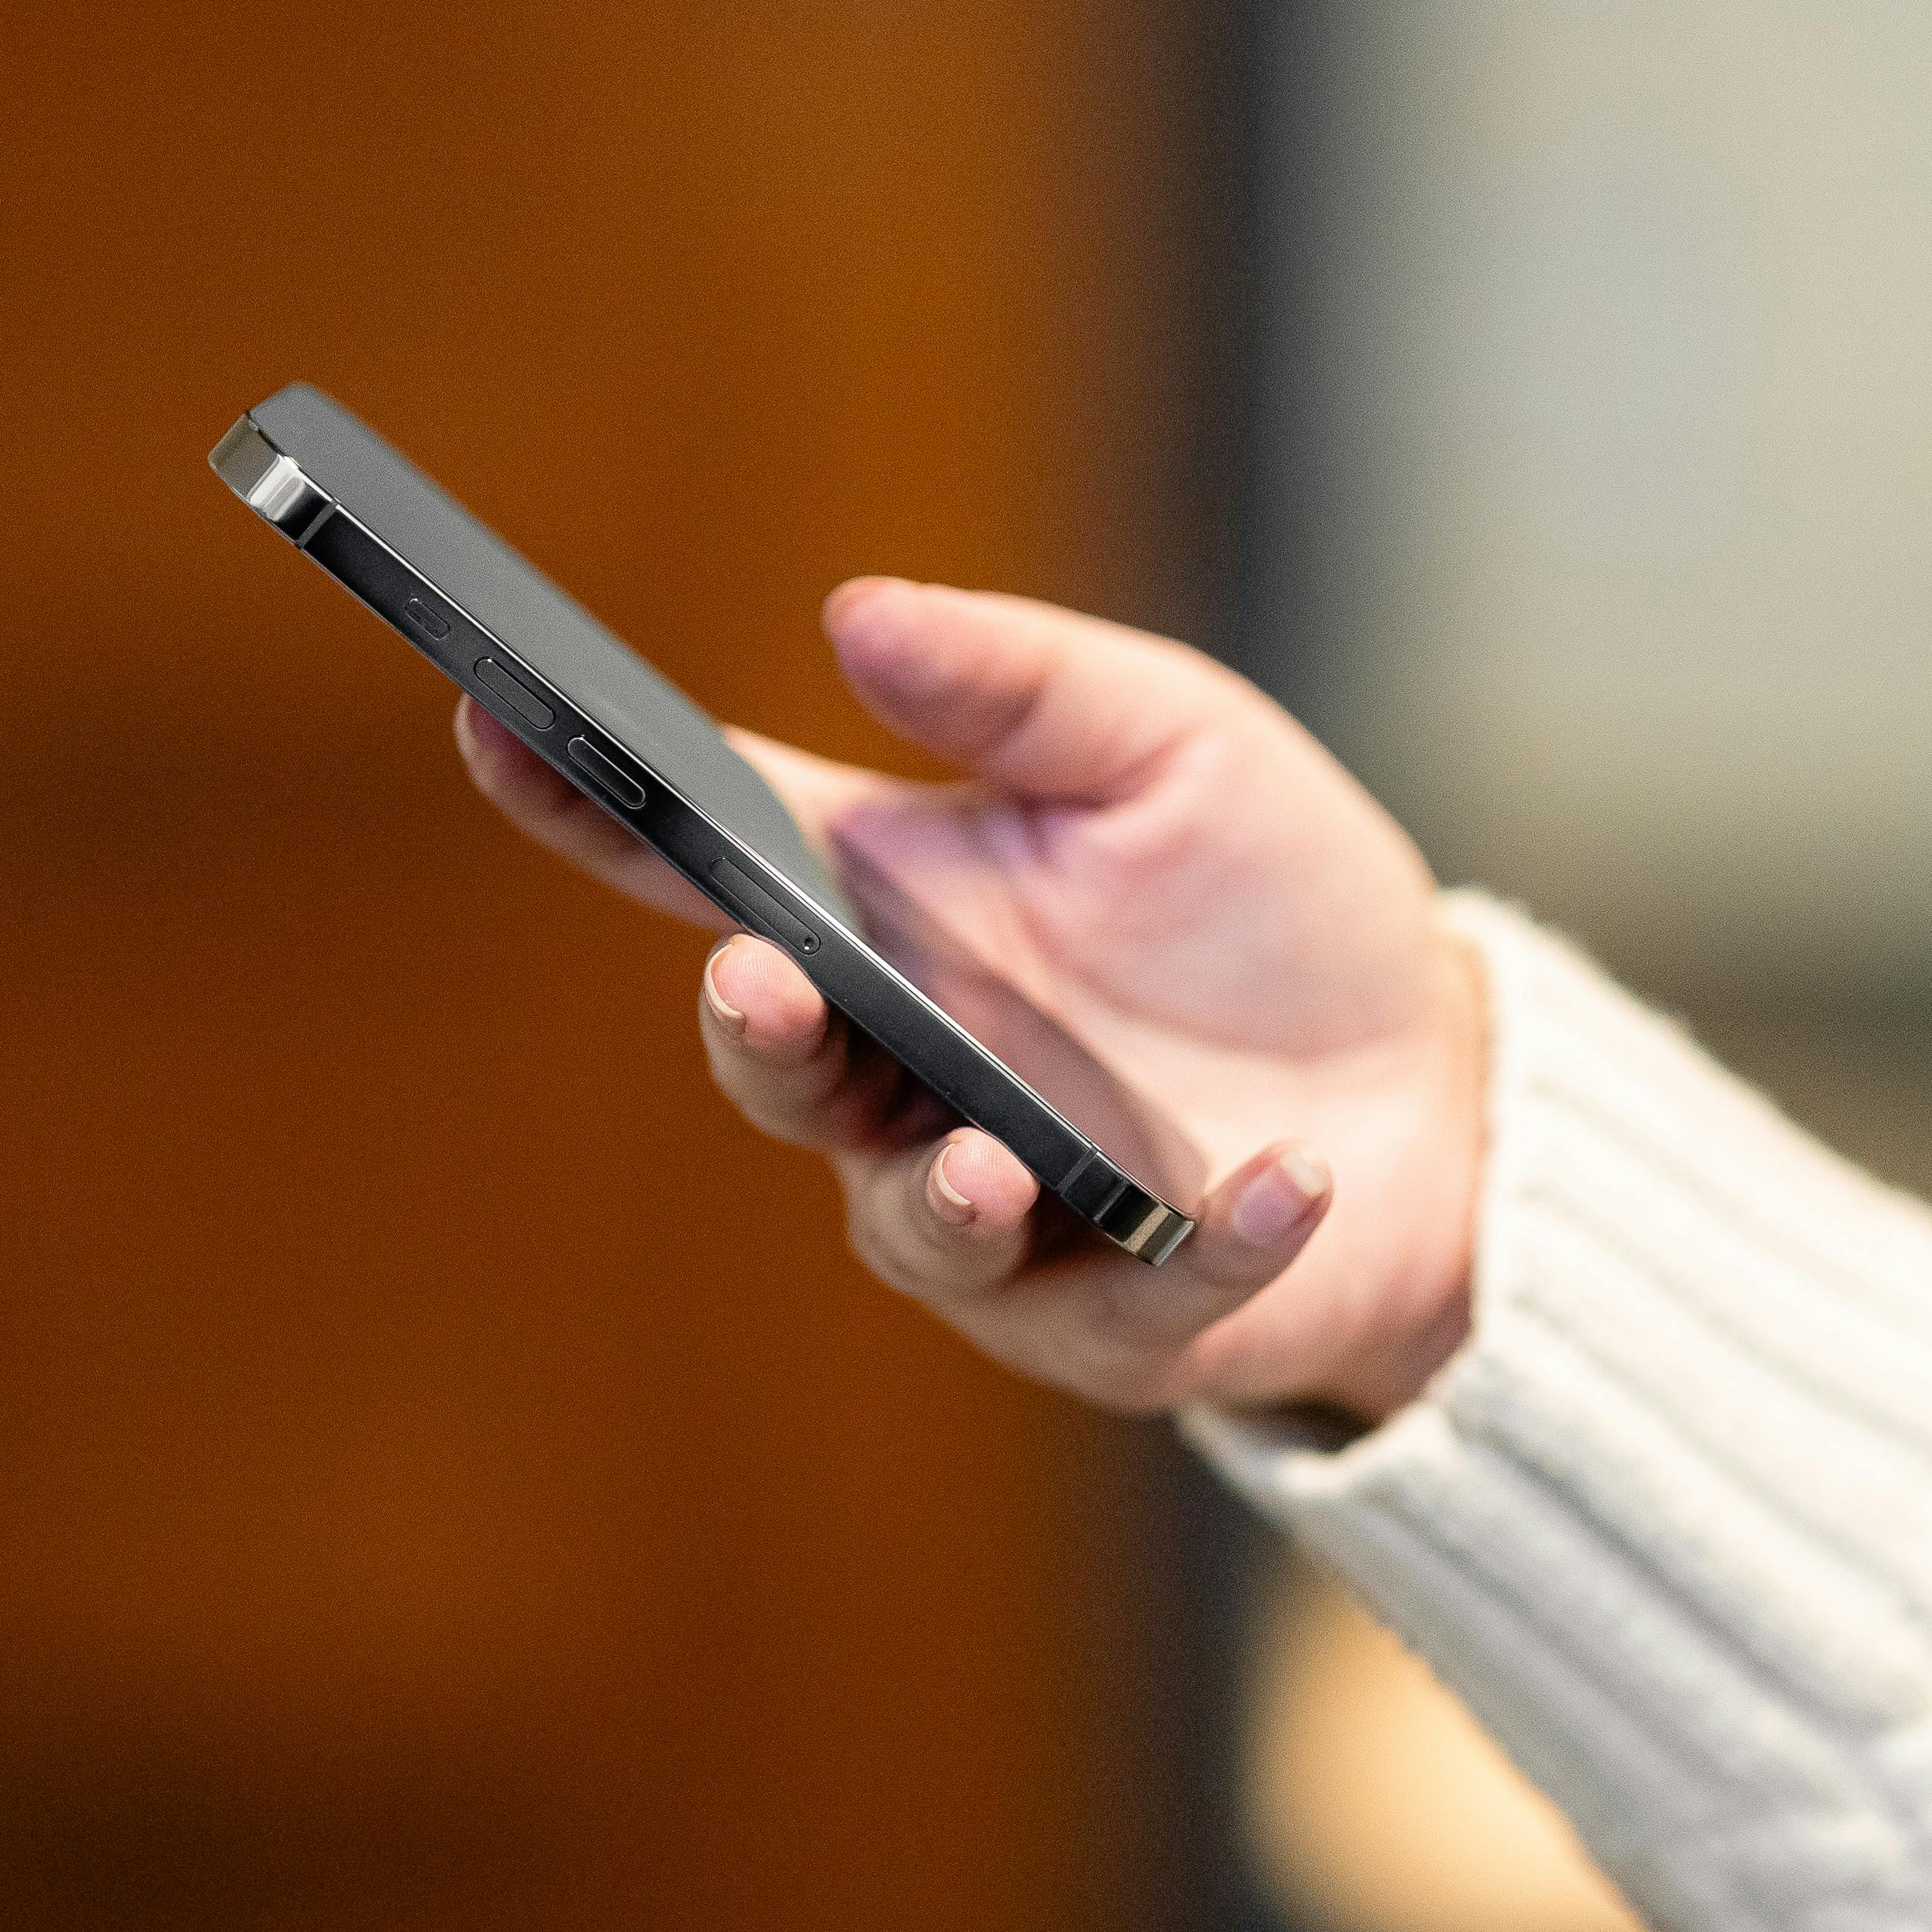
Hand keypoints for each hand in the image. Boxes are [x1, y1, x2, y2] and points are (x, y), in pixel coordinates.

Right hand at [459, 578, 1484, 1420]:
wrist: (1437, 1081)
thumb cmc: (1269, 900)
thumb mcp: (1172, 744)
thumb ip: (1019, 684)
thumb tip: (853, 613)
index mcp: (890, 914)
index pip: (699, 859)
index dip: (582, 803)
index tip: (494, 728)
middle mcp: (910, 1074)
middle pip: (778, 1066)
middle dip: (757, 1032)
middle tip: (762, 982)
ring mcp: (1000, 1212)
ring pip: (916, 1227)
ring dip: (944, 1195)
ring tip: (995, 1160)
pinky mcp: (1120, 1319)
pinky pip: (1138, 1300)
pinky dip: (1210, 1246)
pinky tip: (1277, 1185)